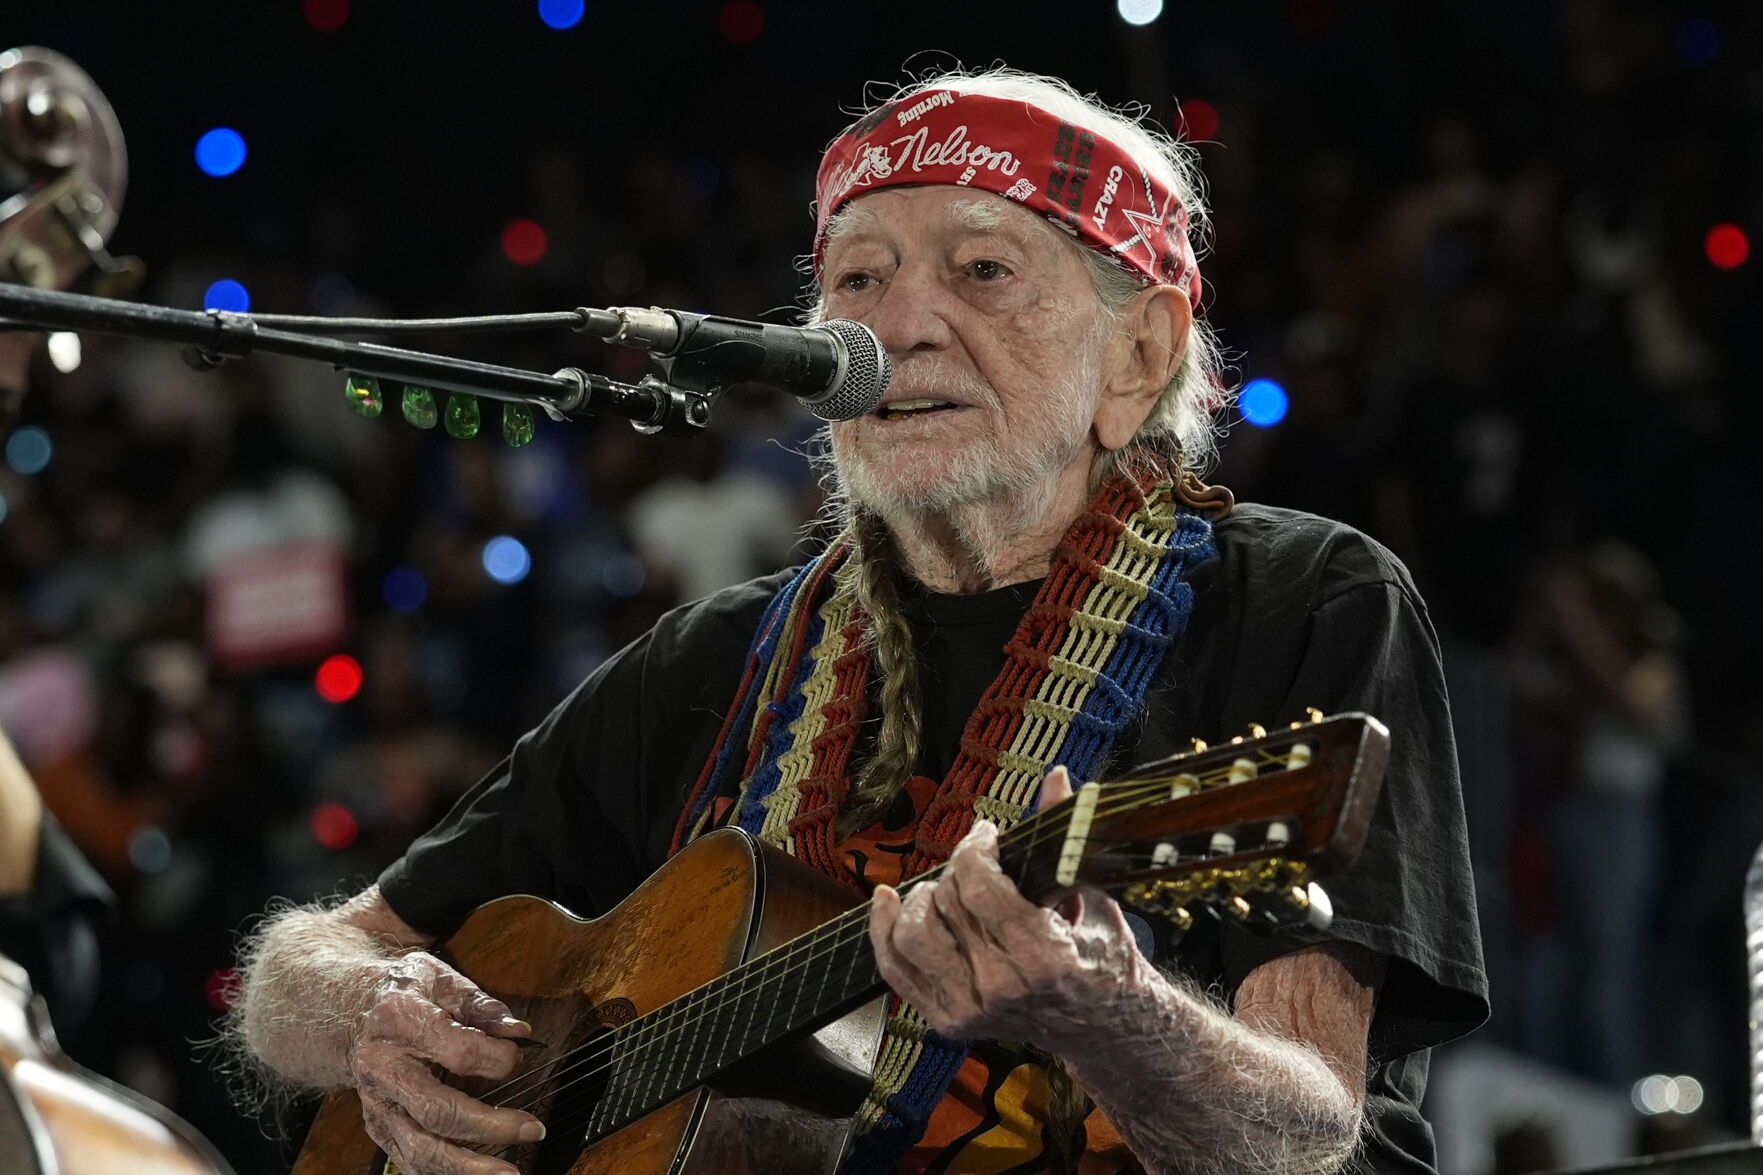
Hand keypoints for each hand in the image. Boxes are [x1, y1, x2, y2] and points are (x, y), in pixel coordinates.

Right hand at [350, 952, 543, 1174]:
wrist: (355, 1011)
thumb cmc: (406, 992)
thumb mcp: (442, 979)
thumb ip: (483, 1007)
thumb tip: (519, 1032)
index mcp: (400, 1021)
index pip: (457, 1051)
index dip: (497, 1059)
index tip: (518, 1056)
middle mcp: (383, 1067)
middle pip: (437, 1111)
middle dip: (489, 1127)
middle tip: (531, 1129)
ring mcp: (378, 1103)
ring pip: (420, 1148)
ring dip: (467, 1167)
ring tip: (508, 1173)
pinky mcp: (378, 1126)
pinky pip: (408, 1160)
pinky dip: (442, 1174)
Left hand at [867, 767, 1150, 1054]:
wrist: (1101, 1026)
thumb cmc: (1100, 957)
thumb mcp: (1091, 894)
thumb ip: (1066, 836)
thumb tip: (1057, 776)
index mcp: (1043, 958)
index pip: (979, 887)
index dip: (975, 848)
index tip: (986, 835)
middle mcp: (1001, 990)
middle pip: (946, 905)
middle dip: (958, 869)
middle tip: (975, 862)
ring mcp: (970, 1011)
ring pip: (911, 937)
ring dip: (921, 899)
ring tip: (941, 887)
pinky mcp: (948, 1022)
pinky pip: (895, 968)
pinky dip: (884, 929)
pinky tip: (888, 899)